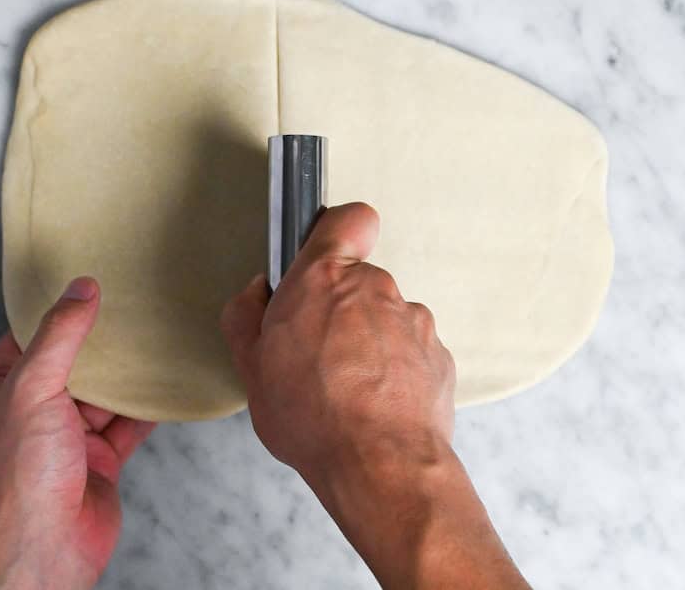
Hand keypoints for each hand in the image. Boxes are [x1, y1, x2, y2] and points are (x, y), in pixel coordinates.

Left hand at [0, 277, 155, 589]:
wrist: (43, 548)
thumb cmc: (19, 477)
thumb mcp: (33, 387)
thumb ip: (60, 336)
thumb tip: (80, 290)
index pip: (25, 338)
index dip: (54, 312)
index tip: (86, 284)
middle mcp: (29, 413)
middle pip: (70, 364)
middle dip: (97, 342)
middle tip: (128, 306)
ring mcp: (65, 439)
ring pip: (102, 394)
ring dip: (125, 374)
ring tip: (153, 338)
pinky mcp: (98, 462)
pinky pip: (126, 425)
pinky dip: (146, 408)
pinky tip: (164, 386)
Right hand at [221, 202, 455, 486]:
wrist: (380, 466)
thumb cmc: (314, 418)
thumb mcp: (251, 368)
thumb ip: (246, 316)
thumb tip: (257, 293)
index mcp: (324, 279)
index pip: (346, 218)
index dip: (335, 230)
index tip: (320, 252)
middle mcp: (375, 289)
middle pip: (358, 281)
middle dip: (339, 309)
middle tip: (314, 353)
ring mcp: (412, 321)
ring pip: (384, 319)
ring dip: (368, 343)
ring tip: (345, 390)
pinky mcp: (438, 355)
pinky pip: (409, 352)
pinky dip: (394, 372)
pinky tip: (374, 405)